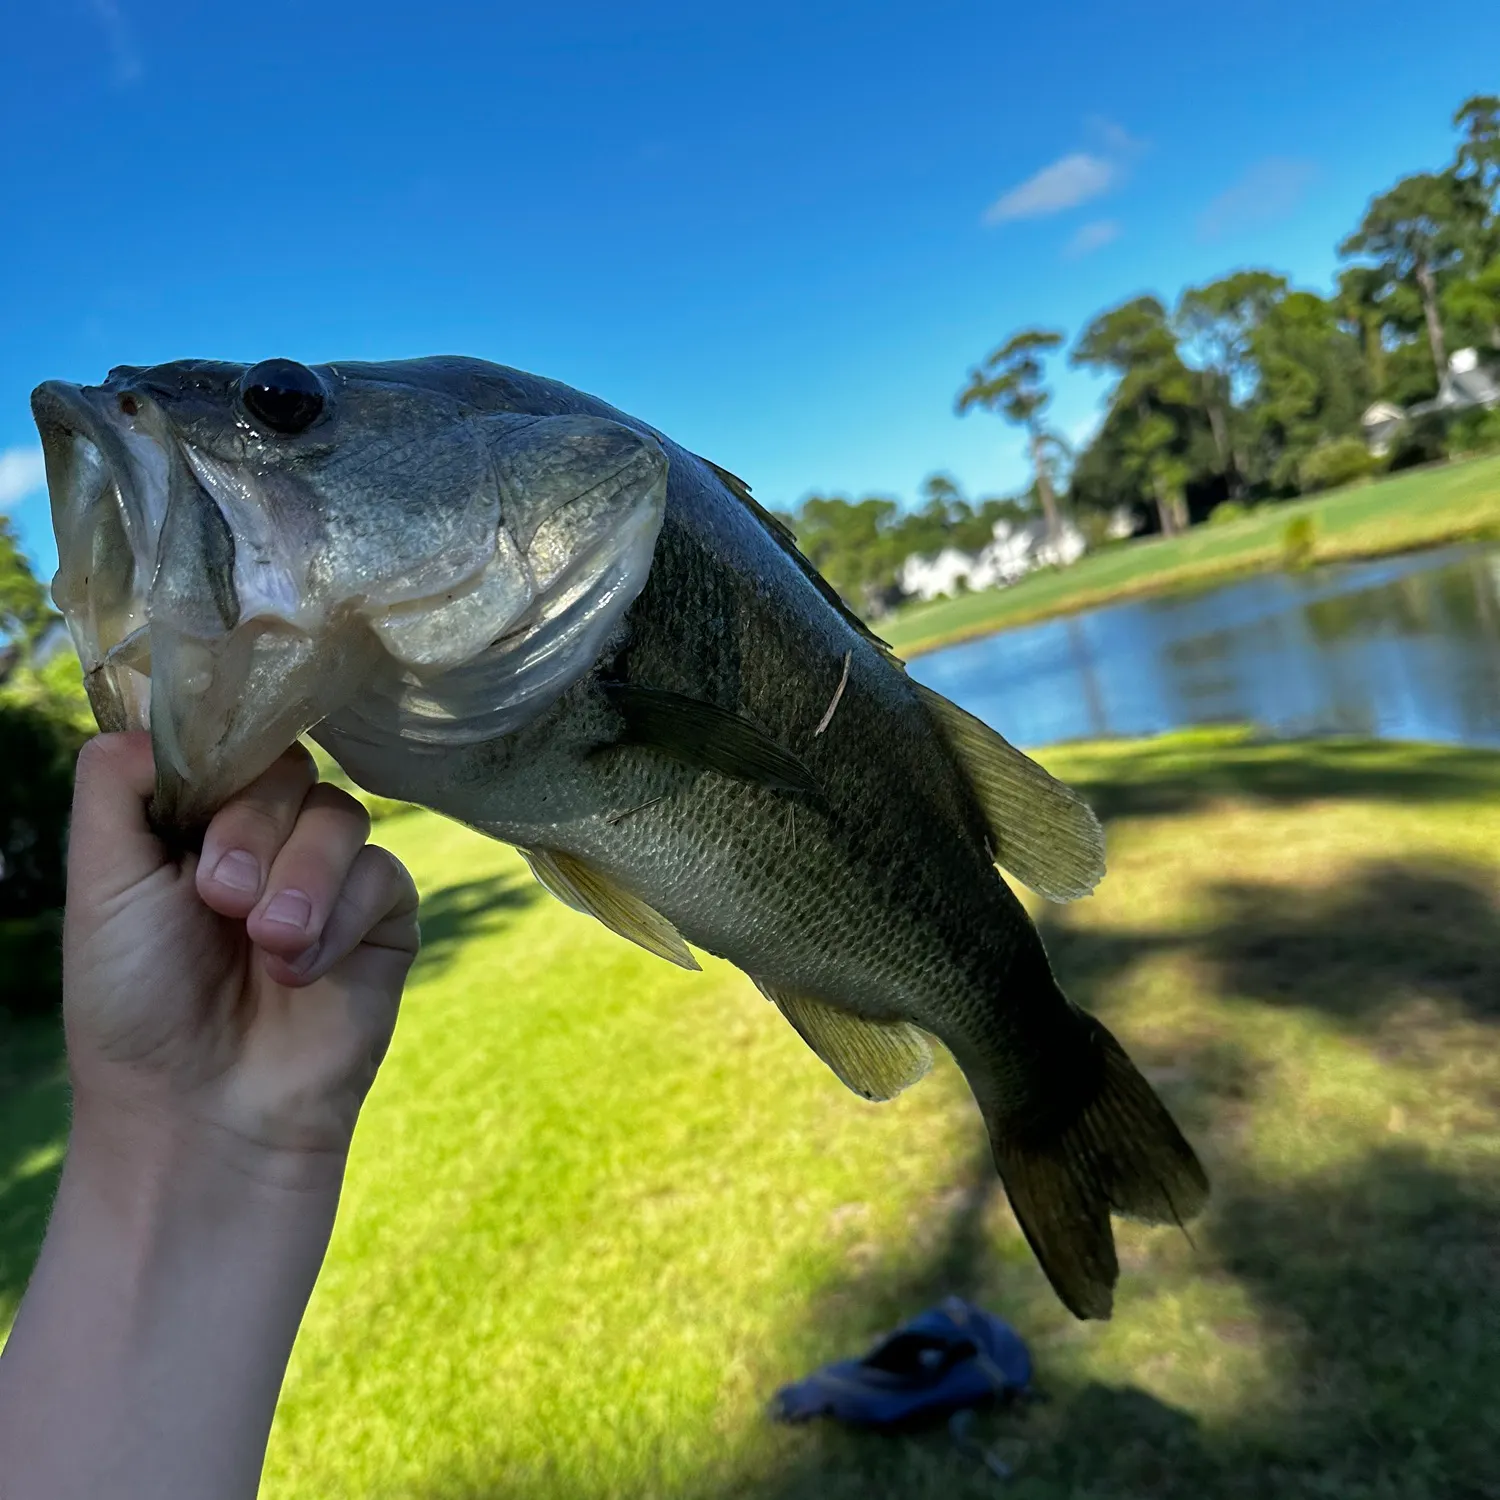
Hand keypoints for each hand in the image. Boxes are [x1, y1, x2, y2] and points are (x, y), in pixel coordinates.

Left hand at [62, 732, 419, 1179]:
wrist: (203, 1115)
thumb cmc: (136, 1008)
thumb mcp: (99, 887)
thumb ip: (116, 787)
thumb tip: (159, 709)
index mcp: (195, 824)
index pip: (230, 743)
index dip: (223, 763)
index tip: (198, 817)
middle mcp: (265, 842)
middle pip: (290, 769)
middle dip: (254, 830)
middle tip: (219, 900)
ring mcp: (329, 879)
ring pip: (342, 815)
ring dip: (302, 878)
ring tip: (268, 945)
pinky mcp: (383, 920)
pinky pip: (384, 874)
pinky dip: (342, 916)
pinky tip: (305, 970)